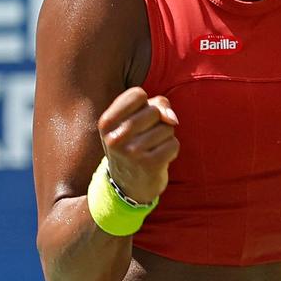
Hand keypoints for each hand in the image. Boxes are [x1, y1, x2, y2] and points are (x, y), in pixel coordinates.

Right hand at [96, 86, 178, 204]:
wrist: (128, 186)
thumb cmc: (134, 144)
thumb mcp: (135, 121)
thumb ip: (157, 105)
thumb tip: (172, 118)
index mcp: (106, 123)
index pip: (137, 94)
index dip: (146, 104)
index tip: (139, 119)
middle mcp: (115, 138)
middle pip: (154, 110)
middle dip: (158, 122)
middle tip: (145, 139)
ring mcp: (132, 152)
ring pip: (167, 127)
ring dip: (165, 137)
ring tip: (151, 150)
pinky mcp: (149, 165)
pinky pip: (173, 144)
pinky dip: (171, 151)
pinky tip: (159, 160)